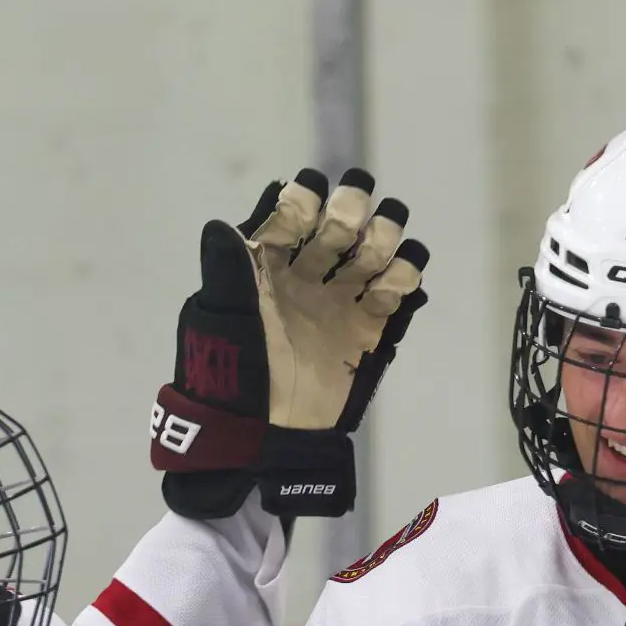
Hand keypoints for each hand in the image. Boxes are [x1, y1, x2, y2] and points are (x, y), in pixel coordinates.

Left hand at [150, 167, 429, 518]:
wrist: (260, 438)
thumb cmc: (230, 378)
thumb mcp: (220, 323)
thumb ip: (225, 273)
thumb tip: (218, 224)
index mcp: (265, 269)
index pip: (287, 221)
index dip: (302, 200)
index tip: (314, 187)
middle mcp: (304, 279)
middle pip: (335, 232)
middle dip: (350, 210)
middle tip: (360, 200)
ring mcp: (336, 304)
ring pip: (368, 258)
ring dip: (383, 238)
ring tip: (390, 232)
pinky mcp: (365, 333)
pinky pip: (391, 298)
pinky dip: (404, 281)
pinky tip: (407, 273)